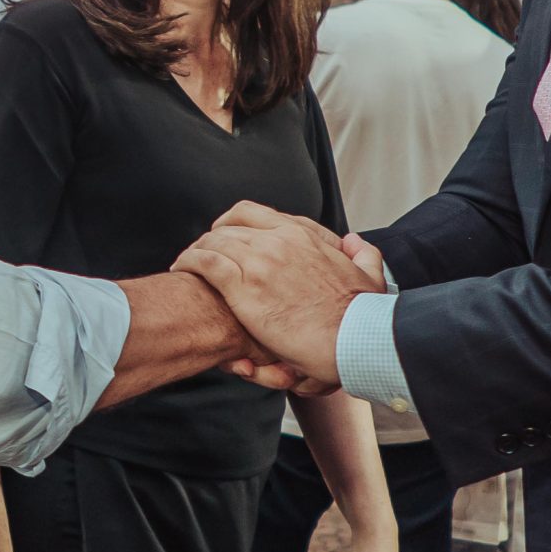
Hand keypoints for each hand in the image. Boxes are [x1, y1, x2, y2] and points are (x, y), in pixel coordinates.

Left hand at [175, 203, 380, 389]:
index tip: (224, 233)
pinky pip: (205, 263)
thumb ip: (363, 254)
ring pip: (212, 242)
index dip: (232, 222)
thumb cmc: (361, 315)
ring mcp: (260, 262)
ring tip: (185, 264)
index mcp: (303, 234)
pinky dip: (189, 262)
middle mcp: (279, 240)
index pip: (253, 212)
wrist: (354, 338)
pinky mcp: (245, 288)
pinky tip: (181, 270)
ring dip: (195, 251)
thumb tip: (354, 243)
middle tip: (200, 254)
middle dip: (211, 239)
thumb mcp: (369, 275)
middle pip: (228, 227)